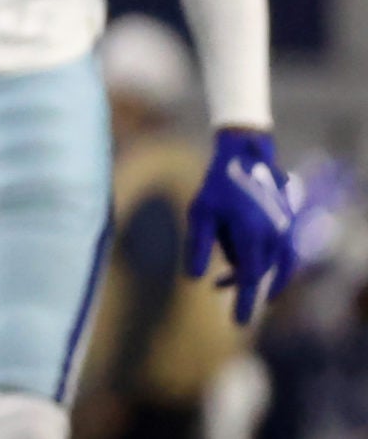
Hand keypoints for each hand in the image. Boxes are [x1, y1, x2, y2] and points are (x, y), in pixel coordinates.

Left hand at [187, 128, 297, 323]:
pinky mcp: (290, 231)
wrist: (247, 160)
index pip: (249, 277)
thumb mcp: (200, 213)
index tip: (239, 325)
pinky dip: (268, 266)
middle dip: (239, 281)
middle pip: (258, 273)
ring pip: (272, 267)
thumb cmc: (219, 186)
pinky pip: (283, 258)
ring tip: (228, 274)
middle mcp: (274, 235)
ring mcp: (286, 233)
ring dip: (251, 272)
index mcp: (251, 233)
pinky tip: (247, 266)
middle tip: (219, 284)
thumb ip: (197, 246)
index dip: (244, 302)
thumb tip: (193, 279)